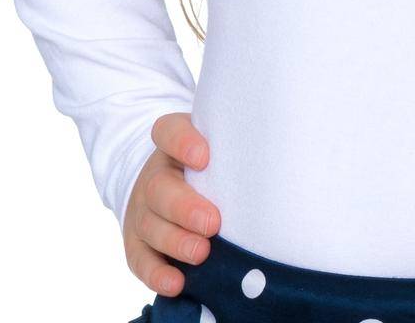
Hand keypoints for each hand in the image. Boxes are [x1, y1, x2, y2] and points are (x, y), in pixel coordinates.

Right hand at [121, 112, 221, 298]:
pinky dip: (157, 274)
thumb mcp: (219, 151)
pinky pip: (140, 260)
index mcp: (173, 146)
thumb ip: (236, 154)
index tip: (204, 158)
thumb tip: (278, 166)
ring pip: (150, 225)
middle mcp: (154, 176)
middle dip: (184, 207)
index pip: (168, 132)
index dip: (182, 142)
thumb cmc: (210, 171)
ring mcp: (143, 211)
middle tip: (212, 222)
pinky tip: (176, 283)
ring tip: (201, 253)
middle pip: (158, 187)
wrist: (171, 191)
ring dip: (175, 241)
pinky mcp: (137, 244)